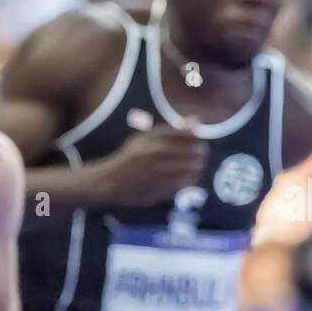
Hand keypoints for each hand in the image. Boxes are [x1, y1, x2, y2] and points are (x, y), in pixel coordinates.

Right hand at [92, 123, 208, 206]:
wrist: (111, 181)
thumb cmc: (130, 156)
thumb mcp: (145, 137)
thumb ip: (171, 130)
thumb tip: (196, 120)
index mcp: (154, 140)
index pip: (188, 136)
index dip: (197, 138)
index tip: (197, 141)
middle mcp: (158, 156)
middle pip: (193, 153)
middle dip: (200, 153)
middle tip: (199, 155)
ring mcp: (160, 174)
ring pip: (192, 170)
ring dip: (197, 167)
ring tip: (193, 166)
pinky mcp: (161, 190)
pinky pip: (185, 184)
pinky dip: (190, 180)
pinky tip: (186, 178)